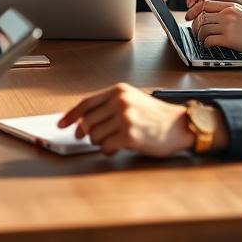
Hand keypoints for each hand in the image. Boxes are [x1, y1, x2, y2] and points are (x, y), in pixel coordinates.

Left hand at [57, 83, 197, 156]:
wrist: (180, 126)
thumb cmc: (157, 116)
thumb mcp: (132, 101)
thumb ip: (109, 106)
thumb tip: (82, 120)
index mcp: (119, 91)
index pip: (86, 103)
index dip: (71, 115)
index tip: (61, 123)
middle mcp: (120, 102)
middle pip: (87, 121)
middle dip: (85, 133)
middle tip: (88, 138)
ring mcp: (125, 118)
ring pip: (95, 135)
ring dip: (99, 142)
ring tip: (111, 141)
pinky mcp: (129, 135)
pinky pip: (105, 146)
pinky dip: (108, 150)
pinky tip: (117, 148)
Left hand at [193, 0, 241, 55]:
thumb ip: (229, 13)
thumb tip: (214, 17)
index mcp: (230, 6)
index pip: (205, 4)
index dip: (195, 12)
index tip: (191, 18)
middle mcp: (227, 14)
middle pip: (201, 17)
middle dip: (195, 26)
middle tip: (196, 33)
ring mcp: (228, 26)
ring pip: (203, 29)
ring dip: (199, 36)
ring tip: (201, 40)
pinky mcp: (229, 39)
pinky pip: (209, 40)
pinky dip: (206, 44)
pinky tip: (208, 46)